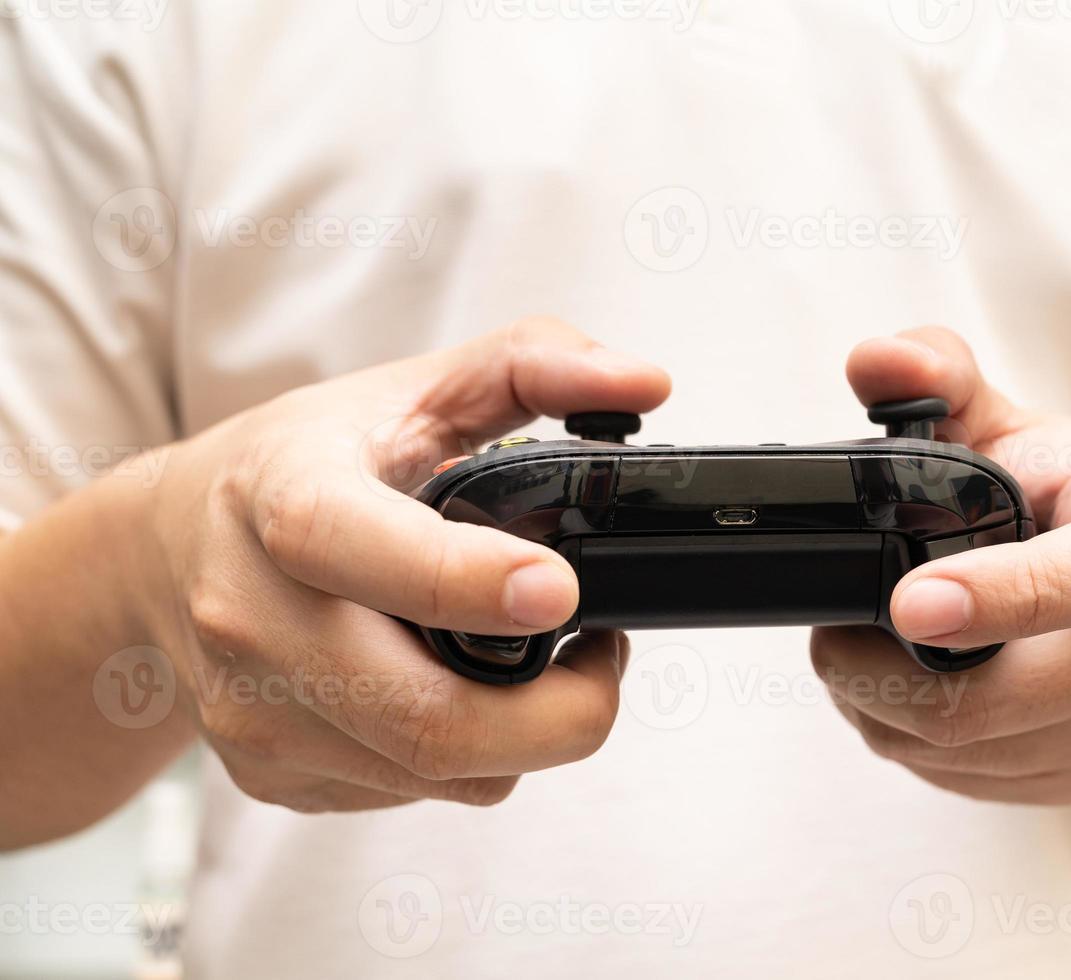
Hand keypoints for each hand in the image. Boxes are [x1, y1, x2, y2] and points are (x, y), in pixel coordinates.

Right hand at [144, 317, 669, 811]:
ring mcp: (255, 713)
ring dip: (527, 734)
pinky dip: (466, 754)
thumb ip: (534, 364)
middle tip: (604, 655)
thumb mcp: (408, 389)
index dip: (464, 582)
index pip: (355, 548)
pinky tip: (459, 687)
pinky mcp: (270, 775)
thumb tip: (645, 383)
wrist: (163, 550)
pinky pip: (409, 793)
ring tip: (542, 663)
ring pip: (439, 771)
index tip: (558, 589)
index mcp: (281, 497)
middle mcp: (252, 617)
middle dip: (562, 712)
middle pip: (427, 719)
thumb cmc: (294, 463)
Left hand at [811, 327, 1070, 804]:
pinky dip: (905, 741)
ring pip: (968, 749)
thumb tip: (876, 360)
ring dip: (879, 708)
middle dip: (884, 673)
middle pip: (1006, 699)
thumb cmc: (1062, 499)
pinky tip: (893, 691)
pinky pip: (965, 779)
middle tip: (829, 634)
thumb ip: (938, 377)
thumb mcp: (1010, 422)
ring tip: (854, 653)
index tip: (907, 600)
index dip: (1005, 594)